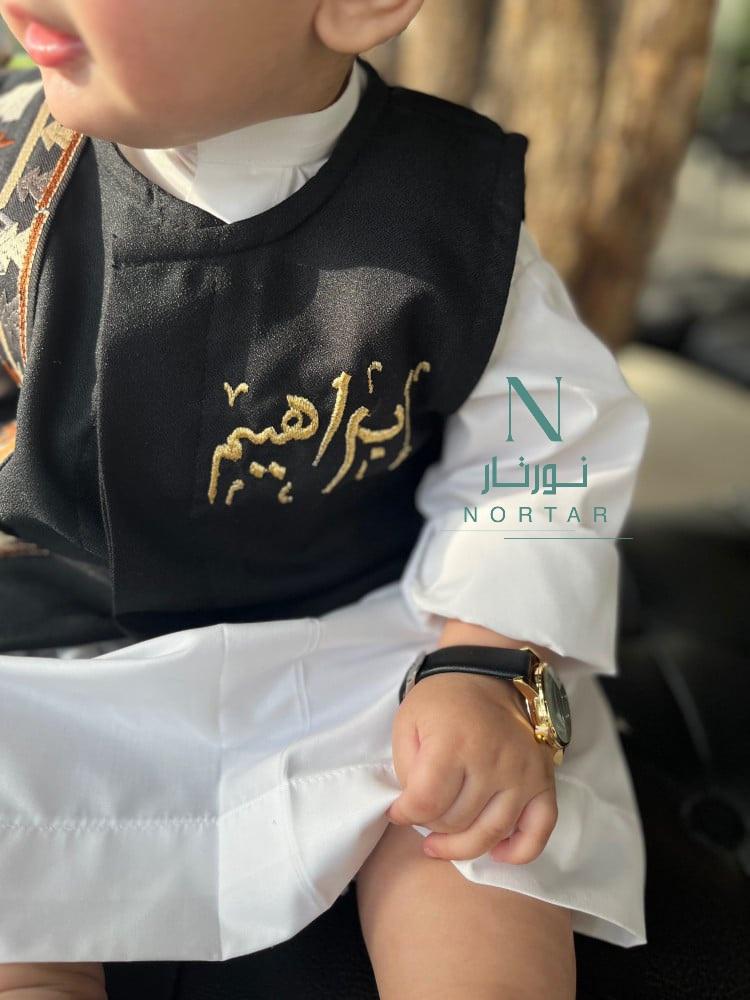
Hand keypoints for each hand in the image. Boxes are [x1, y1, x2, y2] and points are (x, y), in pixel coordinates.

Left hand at [387, 671, 557, 863]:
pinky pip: (539, 831)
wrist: (486, 676)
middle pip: (456, 822)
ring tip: (444, 839)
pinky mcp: (544, 781)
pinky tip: (497, 853)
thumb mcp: (407, 724)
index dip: (404, 814)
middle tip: (424, 812)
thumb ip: (405, 770)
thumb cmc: (440, 702)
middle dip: (431, 824)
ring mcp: (523, 773)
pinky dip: (519, 852)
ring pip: (490, 833)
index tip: (399, 810)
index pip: (426, 803)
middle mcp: (494, 760)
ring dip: (462, 844)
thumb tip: (413, 812)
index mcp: (454, 742)